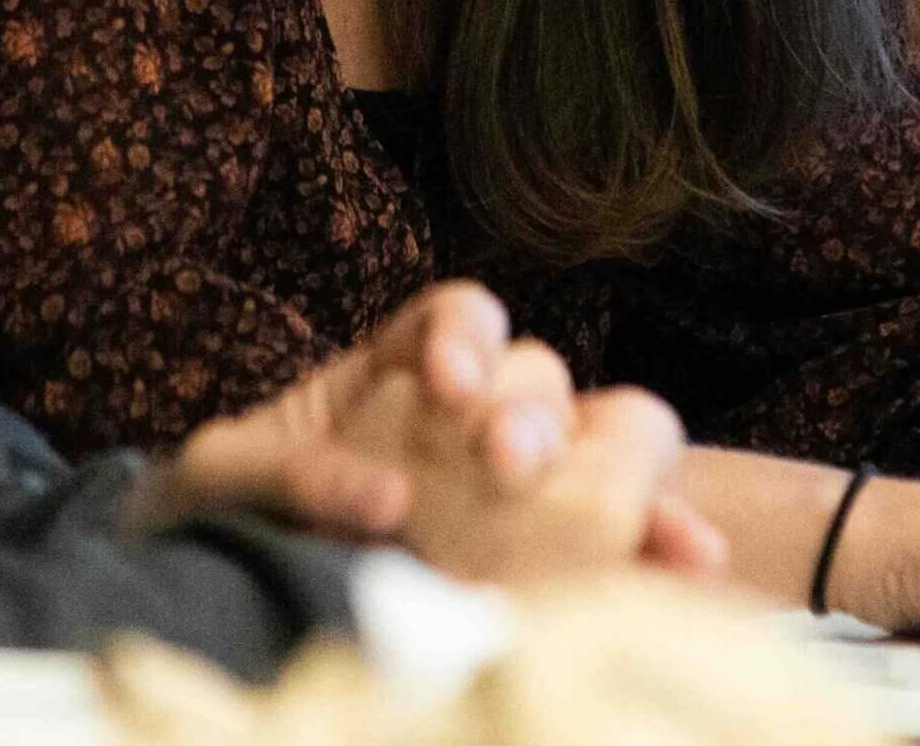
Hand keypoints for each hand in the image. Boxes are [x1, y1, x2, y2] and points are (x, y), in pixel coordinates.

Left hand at [123, 281, 725, 580]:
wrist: (235, 601)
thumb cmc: (227, 522)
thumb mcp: (229, 480)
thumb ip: (282, 469)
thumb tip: (385, 502)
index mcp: (399, 373)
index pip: (457, 317)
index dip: (464, 336)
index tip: (449, 386)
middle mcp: (467, 419)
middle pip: (533, 377)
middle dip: (530, 412)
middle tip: (505, 461)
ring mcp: (511, 488)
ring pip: (586, 440)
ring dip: (600, 464)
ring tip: (602, 511)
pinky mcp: (544, 558)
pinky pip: (622, 532)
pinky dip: (662, 540)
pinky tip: (691, 558)